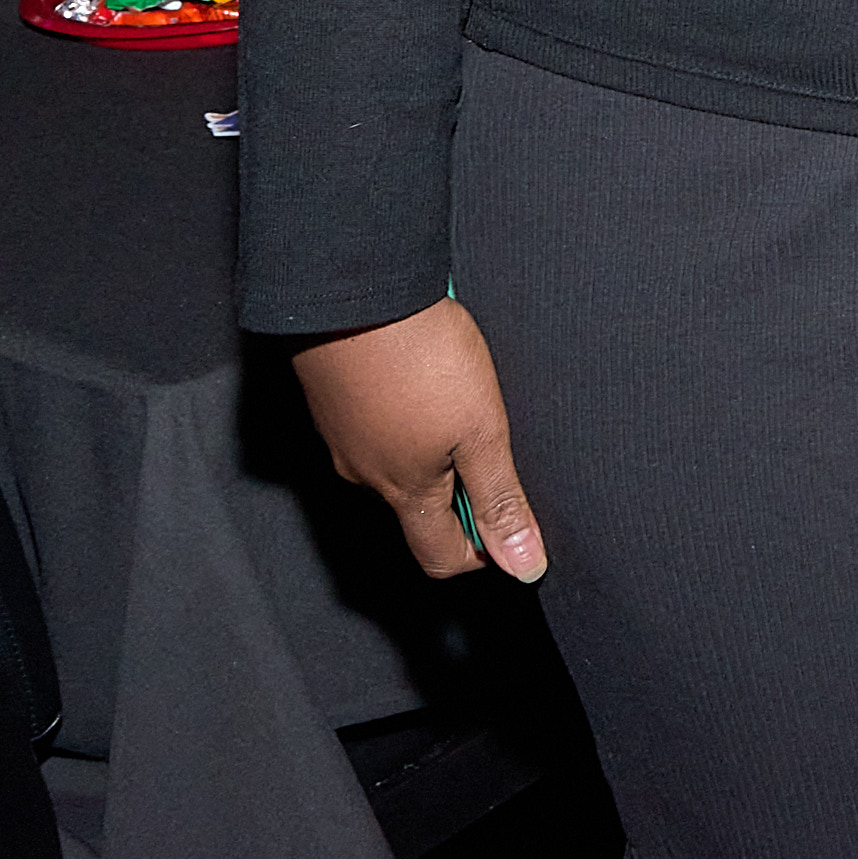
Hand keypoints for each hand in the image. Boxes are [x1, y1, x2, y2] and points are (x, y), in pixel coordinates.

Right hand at [289, 297, 547, 581]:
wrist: (355, 292)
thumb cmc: (420, 357)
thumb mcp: (482, 431)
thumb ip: (501, 500)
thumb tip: (524, 565)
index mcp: (405, 491)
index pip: (440, 557)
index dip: (483, 551)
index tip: (512, 523)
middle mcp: (365, 475)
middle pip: (418, 511)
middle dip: (462, 495)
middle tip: (492, 443)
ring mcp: (342, 438)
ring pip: (395, 467)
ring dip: (434, 451)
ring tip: (461, 401)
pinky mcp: (333, 402)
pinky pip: (375, 429)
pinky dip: (406, 418)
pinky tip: (425, 380)